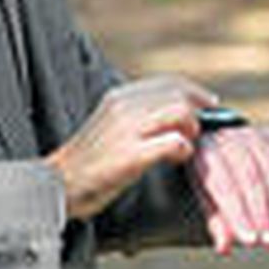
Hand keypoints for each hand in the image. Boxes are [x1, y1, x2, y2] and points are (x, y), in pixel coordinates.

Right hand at [46, 75, 213, 220]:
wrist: (57, 185)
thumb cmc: (90, 161)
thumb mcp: (113, 124)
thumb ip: (139, 115)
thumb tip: (179, 113)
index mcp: (120, 96)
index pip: (169, 82)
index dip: (196, 92)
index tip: (210, 105)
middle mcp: (124, 106)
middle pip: (180, 96)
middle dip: (198, 113)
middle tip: (197, 133)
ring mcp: (127, 130)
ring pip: (181, 113)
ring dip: (192, 129)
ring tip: (186, 145)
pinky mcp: (131, 155)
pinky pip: (174, 142)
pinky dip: (184, 149)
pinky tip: (176, 159)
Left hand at [190, 125, 268, 254]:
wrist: (217, 140)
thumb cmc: (211, 177)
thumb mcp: (206, 196)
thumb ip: (216, 220)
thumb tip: (224, 249)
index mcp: (205, 151)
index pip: (225, 186)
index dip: (238, 215)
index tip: (251, 241)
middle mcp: (230, 137)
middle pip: (250, 177)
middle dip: (261, 212)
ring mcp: (254, 134)